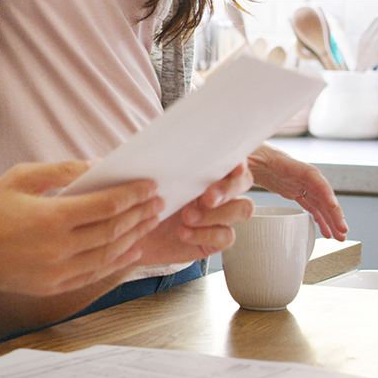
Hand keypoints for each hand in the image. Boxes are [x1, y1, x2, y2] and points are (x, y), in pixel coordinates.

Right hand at [0, 161, 163, 295]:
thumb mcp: (22, 177)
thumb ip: (63, 171)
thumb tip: (99, 167)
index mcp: (51, 218)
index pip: (105, 206)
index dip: (131, 195)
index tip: (148, 186)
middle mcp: (58, 248)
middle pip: (112, 231)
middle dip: (138, 214)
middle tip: (158, 202)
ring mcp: (57, 272)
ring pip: (108, 254)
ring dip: (133, 237)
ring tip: (149, 222)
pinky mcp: (53, 286)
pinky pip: (94, 274)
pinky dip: (117, 262)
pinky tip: (130, 250)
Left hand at [135, 162, 254, 263]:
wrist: (133, 233)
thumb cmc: (143, 200)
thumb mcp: (148, 178)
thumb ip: (157, 160)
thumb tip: (154, 138)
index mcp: (206, 171)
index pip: (233, 159)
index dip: (238, 161)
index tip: (234, 166)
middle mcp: (219, 191)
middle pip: (244, 182)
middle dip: (228, 189)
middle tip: (206, 198)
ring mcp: (220, 215)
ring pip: (243, 209)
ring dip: (218, 213)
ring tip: (188, 217)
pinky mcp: (216, 239)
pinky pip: (226, 236)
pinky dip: (205, 234)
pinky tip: (183, 232)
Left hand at [249, 145, 347, 240]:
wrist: (240, 148)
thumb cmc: (242, 149)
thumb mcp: (241, 155)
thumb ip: (240, 162)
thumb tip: (239, 168)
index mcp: (286, 163)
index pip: (313, 177)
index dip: (325, 191)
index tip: (334, 207)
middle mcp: (296, 172)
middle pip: (321, 192)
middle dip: (334, 211)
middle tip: (343, 231)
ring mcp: (295, 181)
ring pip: (319, 201)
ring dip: (330, 219)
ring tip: (339, 237)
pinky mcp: (290, 188)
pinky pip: (309, 204)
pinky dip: (318, 217)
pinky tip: (325, 231)